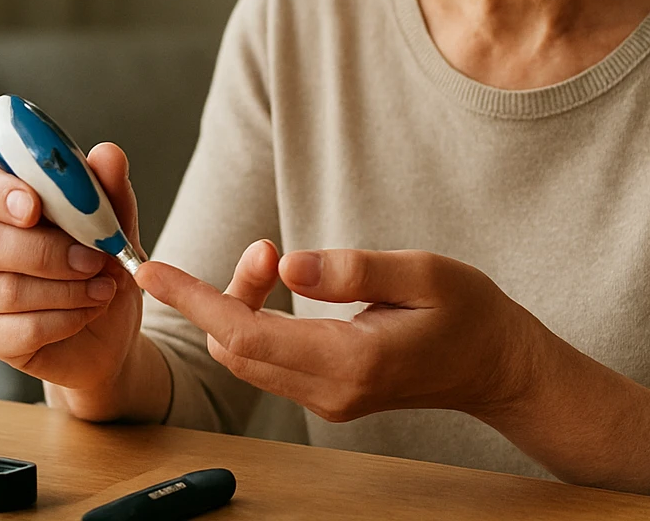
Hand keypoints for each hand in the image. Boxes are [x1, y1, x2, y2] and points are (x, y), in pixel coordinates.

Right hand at [0, 142, 143, 414]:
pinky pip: (22, 329)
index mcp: (2, 206)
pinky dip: (67, 319)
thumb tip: (107, 153)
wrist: (114, 328)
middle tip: (95, 257)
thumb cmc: (102, 264)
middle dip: (48, 251)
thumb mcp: (116, 224)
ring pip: (7, 290)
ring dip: (68, 289)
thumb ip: (108, 190)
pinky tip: (90, 311)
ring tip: (105, 286)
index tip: (34, 205)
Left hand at [137, 243, 544, 422]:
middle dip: (220, 293)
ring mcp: (327, 400)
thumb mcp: (423, 272)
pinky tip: (274, 289)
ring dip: (238, 307)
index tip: (152, 268)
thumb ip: (351, 269)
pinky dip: (253, 323)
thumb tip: (285, 264)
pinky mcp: (328, 394)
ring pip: (246, 358)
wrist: (498, 366)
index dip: (194, 297)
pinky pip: (268, 362)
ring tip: (272, 261)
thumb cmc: (470, 312)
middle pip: (234, 349)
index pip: (246, 333)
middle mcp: (330, 391)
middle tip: (262, 248)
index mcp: (351, 360)